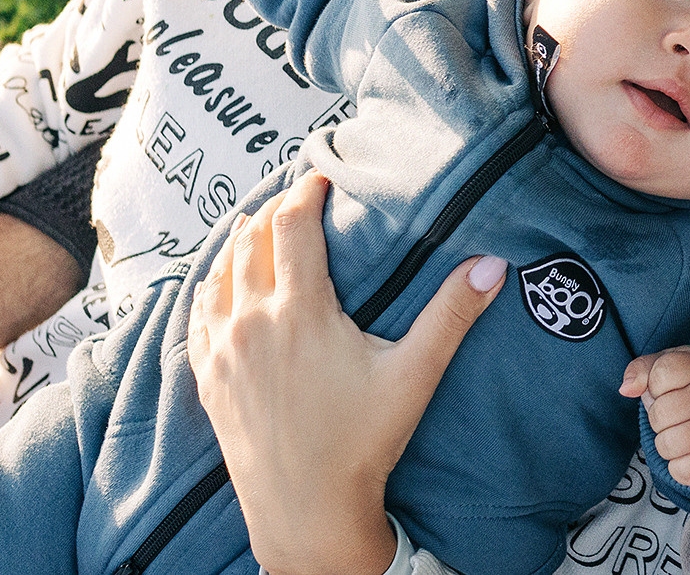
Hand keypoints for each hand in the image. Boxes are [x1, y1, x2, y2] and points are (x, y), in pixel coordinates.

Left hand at [188, 171, 508, 574]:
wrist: (304, 512)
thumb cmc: (363, 443)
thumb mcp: (414, 374)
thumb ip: (452, 314)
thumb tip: (493, 264)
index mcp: (299, 311)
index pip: (291, 226)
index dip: (305, 192)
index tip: (321, 177)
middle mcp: (251, 323)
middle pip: (250, 241)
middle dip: (272, 210)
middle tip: (295, 194)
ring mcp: (222, 352)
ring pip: (218, 274)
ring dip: (237, 242)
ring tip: (256, 224)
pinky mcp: (208, 380)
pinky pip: (197, 315)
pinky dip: (209, 286)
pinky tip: (218, 282)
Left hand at [621, 345, 689, 488]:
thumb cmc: (687, 385)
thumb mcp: (666, 366)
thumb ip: (641, 370)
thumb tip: (626, 389)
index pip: (661, 373)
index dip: (653, 384)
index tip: (667, 386)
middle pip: (660, 413)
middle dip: (658, 418)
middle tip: (675, 414)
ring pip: (667, 445)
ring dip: (665, 444)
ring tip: (681, 432)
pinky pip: (681, 471)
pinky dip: (677, 467)